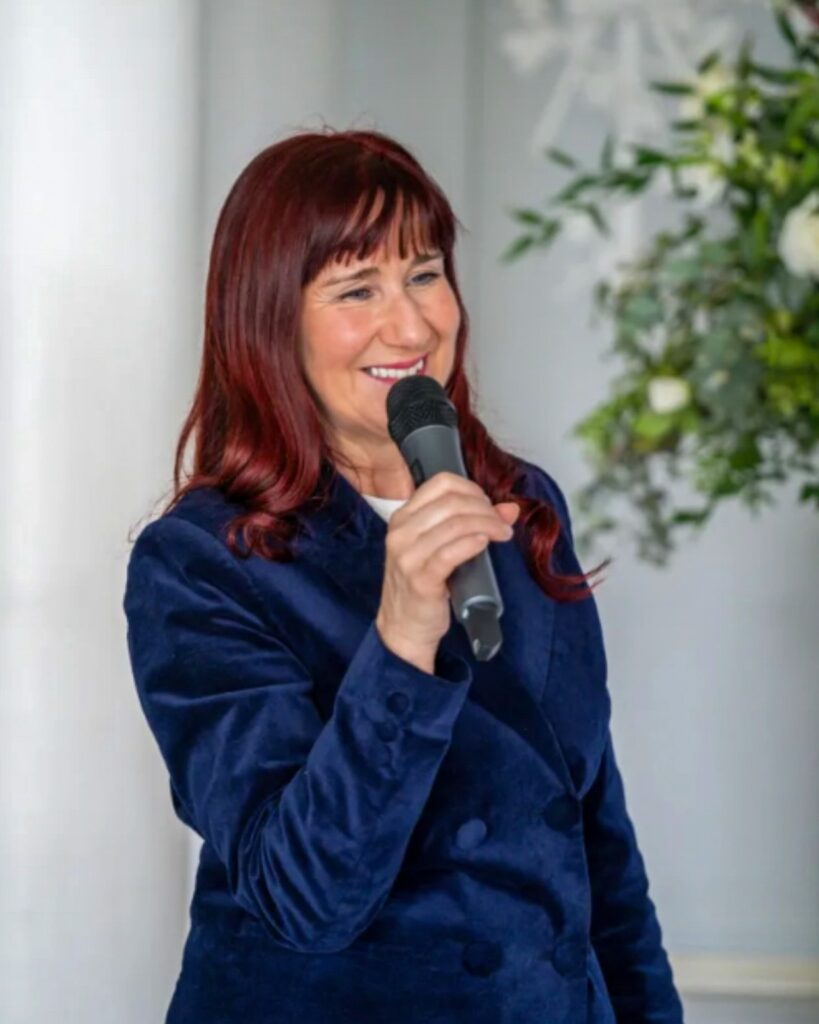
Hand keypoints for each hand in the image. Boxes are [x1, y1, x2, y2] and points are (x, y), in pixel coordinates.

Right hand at [374, 472, 519, 671]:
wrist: (404, 626)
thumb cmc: (423, 584)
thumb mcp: (441, 548)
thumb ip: (471, 523)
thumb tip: (511, 509)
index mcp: (403, 517)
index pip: (441, 483)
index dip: (472, 489)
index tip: (488, 506)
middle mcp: (401, 531)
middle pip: (452, 502)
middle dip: (485, 509)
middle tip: (502, 524)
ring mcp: (407, 555)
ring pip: (455, 523)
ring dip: (486, 524)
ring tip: (502, 535)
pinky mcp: (420, 578)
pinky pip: (450, 552)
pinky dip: (472, 543)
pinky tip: (484, 543)